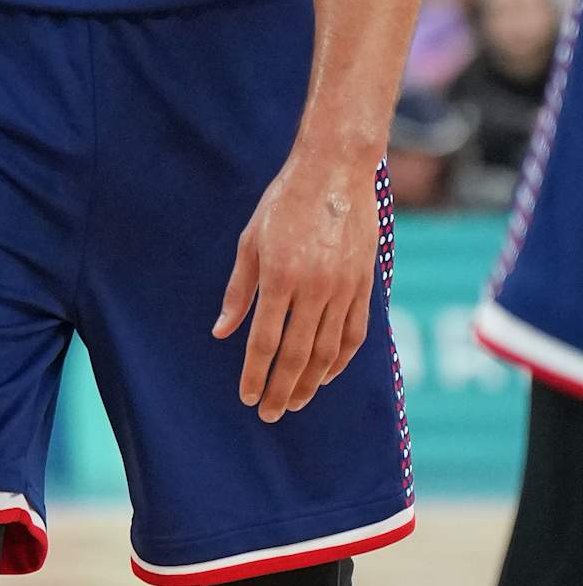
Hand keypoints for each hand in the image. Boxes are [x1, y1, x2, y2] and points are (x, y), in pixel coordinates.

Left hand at [213, 147, 379, 422]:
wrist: (335, 172)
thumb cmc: (284, 204)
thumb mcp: (250, 242)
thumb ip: (238, 291)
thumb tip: (221, 332)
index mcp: (279, 276)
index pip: (265, 340)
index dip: (255, 373)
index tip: (247, 397)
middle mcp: (314, 288)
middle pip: (297, 354)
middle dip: (281, 389)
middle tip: (269, 413)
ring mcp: (344, 288)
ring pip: (328, 351)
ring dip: (310, 383)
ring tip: (294, 402)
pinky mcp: (365, 285)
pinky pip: (354, 333)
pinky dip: (340, 360)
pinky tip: (325, 376)